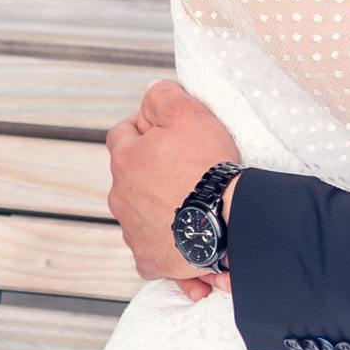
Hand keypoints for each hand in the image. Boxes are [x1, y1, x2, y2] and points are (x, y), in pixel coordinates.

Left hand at [106, 78, 241, 289]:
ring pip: (142, 214)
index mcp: (125, 161)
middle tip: (187, 170)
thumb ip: (164, 95)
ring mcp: (133, 231)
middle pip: (131, 177)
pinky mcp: (150, 259)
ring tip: (194, 207)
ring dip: (161, 209)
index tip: (171, 136)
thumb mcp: (188, 113)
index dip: (146, 129)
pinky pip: (154, 251)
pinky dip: (169, 246)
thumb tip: (152, 90)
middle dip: (153, 172)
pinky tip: (191, 242)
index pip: (122, 134)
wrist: (228, 219)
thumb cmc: (208, 167)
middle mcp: (121, 197)